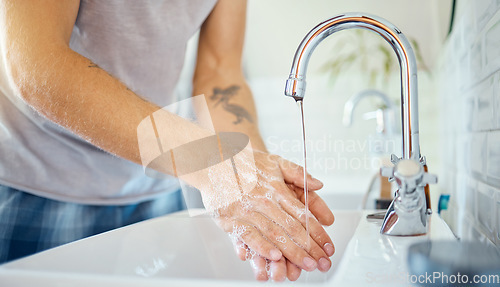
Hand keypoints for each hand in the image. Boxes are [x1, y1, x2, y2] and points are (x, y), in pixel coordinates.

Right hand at [211, 151, 334, 276]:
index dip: (317, 233)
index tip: (328, 247)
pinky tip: (275, 256)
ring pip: (274, 235)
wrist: (213, 162)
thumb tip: (318, 185)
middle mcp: (264, 201)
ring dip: (291, 252)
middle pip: (291, 229)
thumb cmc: (245, 163)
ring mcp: (248, 211)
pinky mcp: (231, 219)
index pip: (302, 215)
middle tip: (321, 263)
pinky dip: (262, 247)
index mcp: (277, 190)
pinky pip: (249, 236)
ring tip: (305, 265)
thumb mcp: (275, 161)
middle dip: (309, 249)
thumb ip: (298, 173)